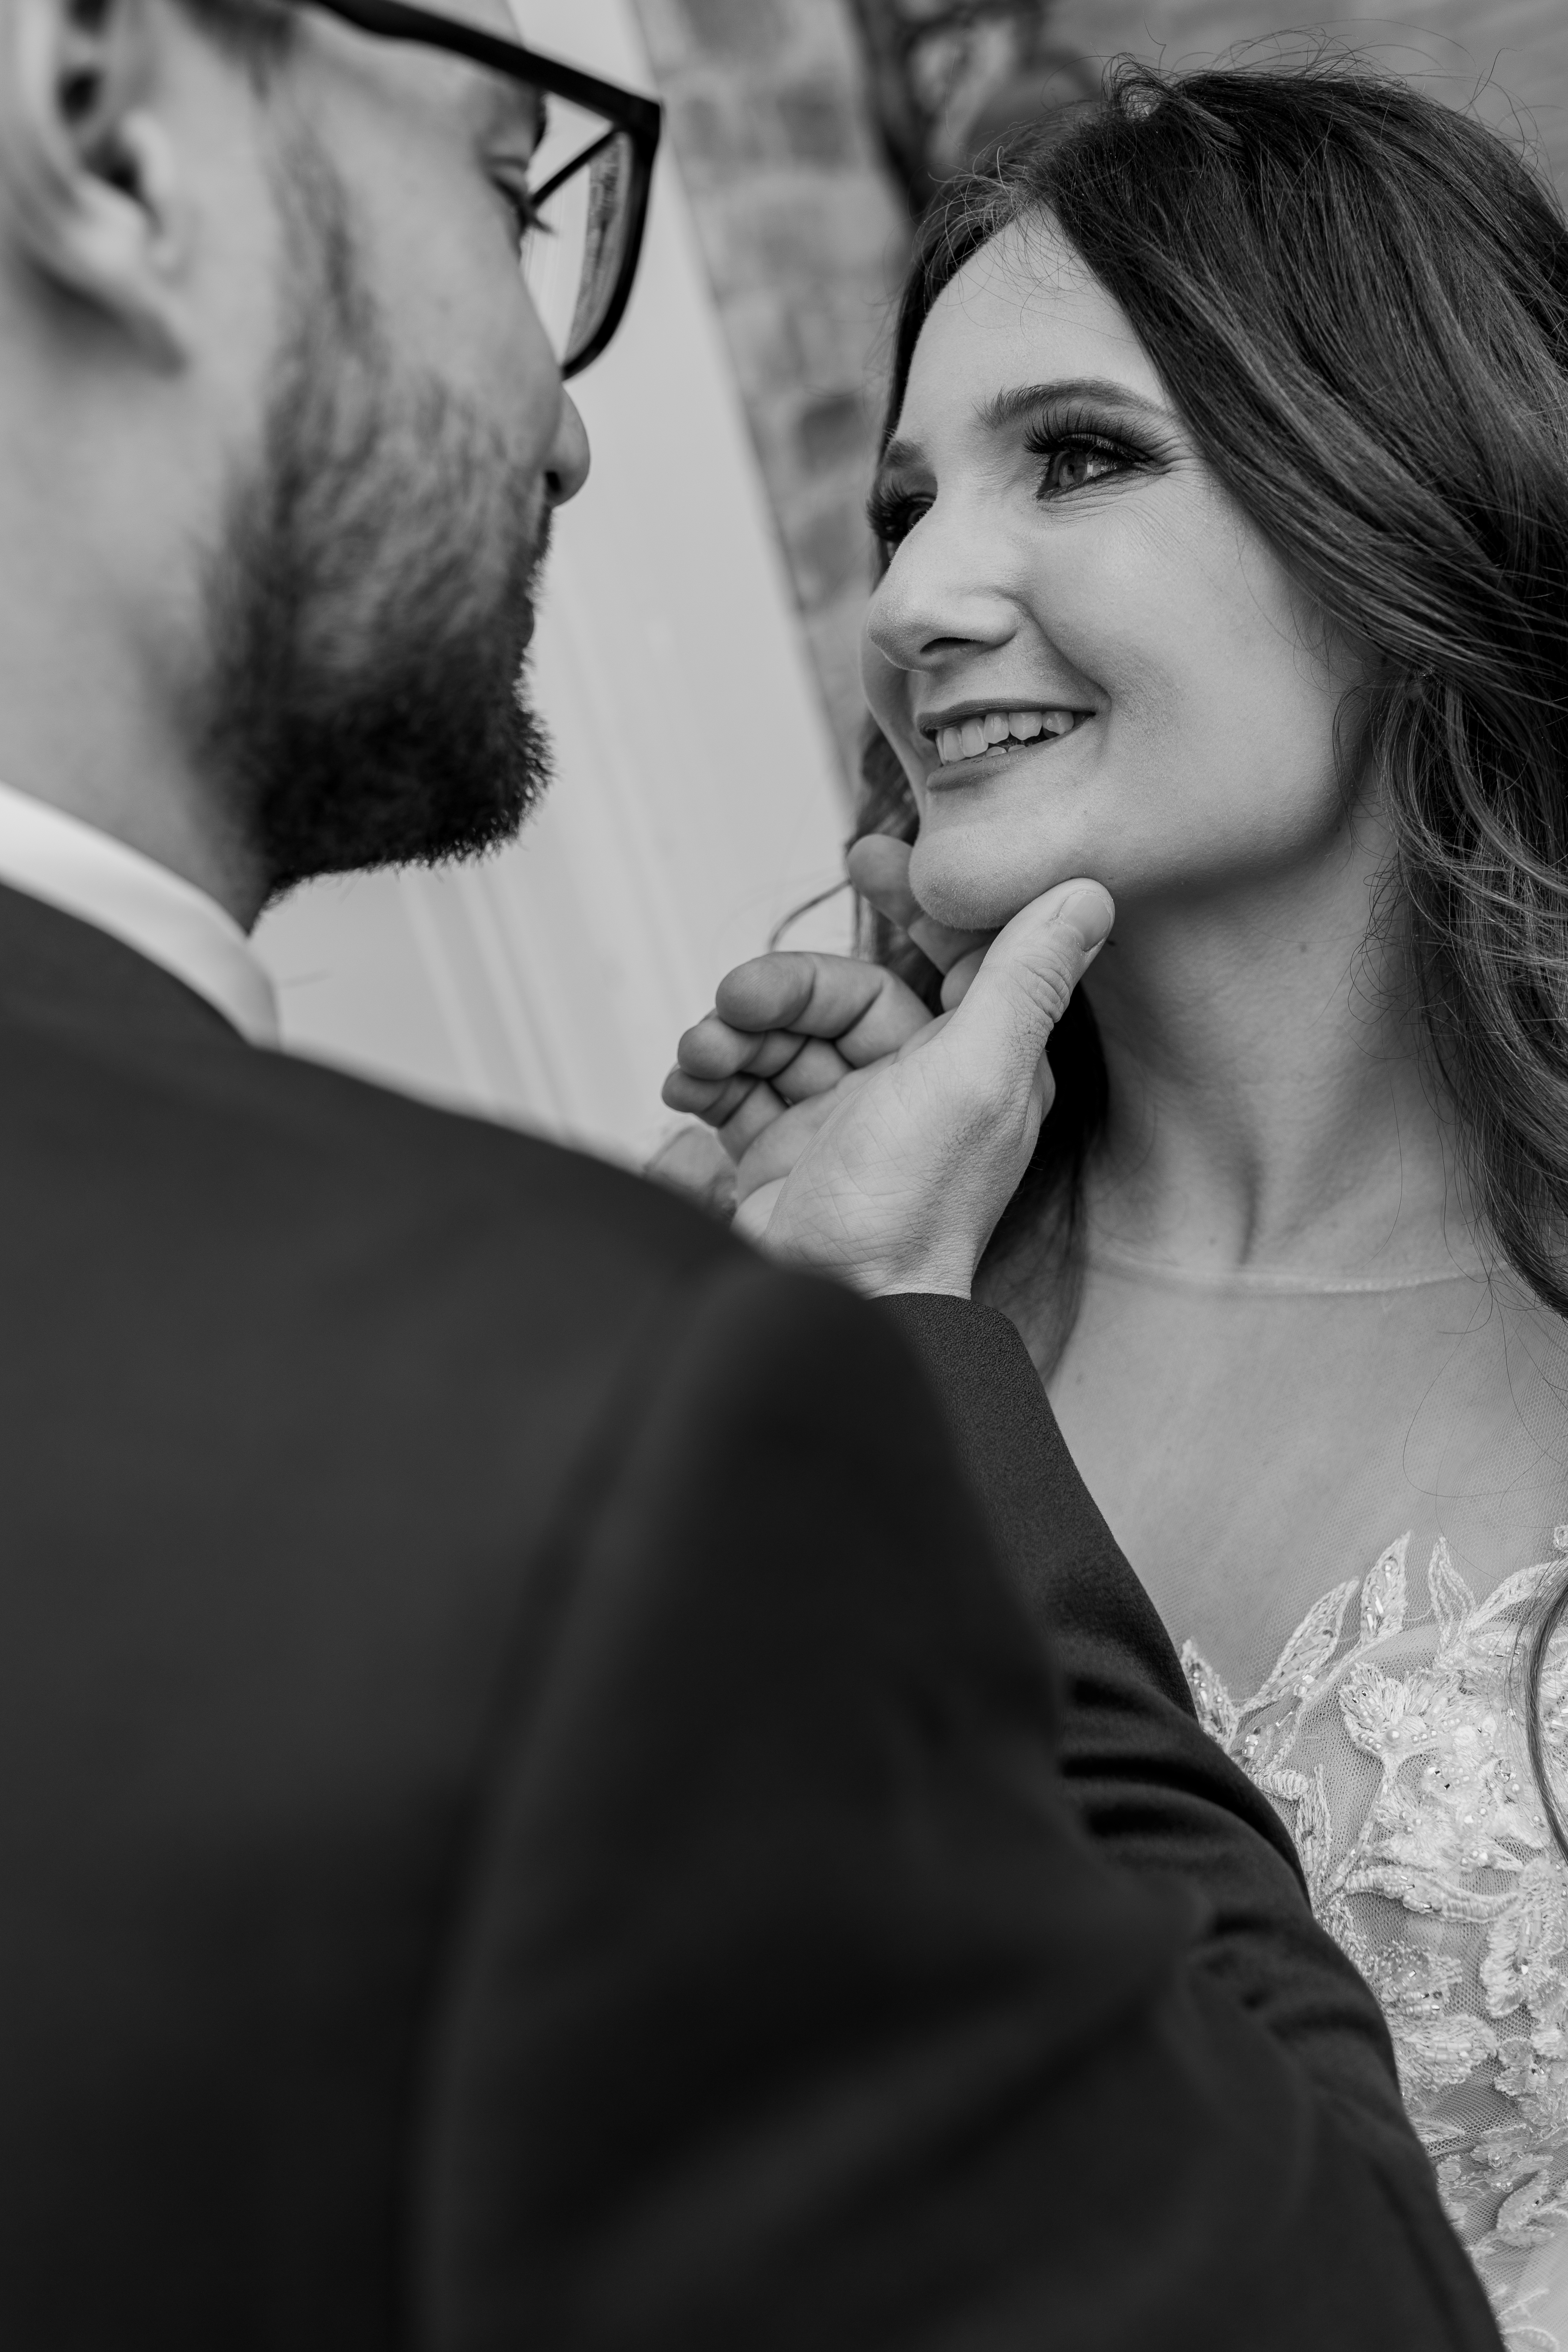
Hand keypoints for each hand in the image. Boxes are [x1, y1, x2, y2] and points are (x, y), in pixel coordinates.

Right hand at [664, 847, 1113, 1296]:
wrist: (829, 1307)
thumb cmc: (908, 1206)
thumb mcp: (977, 1075)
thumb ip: (1025, 978)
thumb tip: (1092, 890)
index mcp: (976, 1063)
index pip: (951, 954)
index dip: (913, 902)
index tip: (866, 855)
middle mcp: (914, 1088)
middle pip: (841, 995)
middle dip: (781, 990)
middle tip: (734, 1001)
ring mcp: (845, 1123)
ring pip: (781, 1036)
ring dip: (731, 1034)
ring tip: (700, 1058)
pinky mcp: (785, 1156)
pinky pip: (738, 1089)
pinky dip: (707, 1079)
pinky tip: (685, 1091)